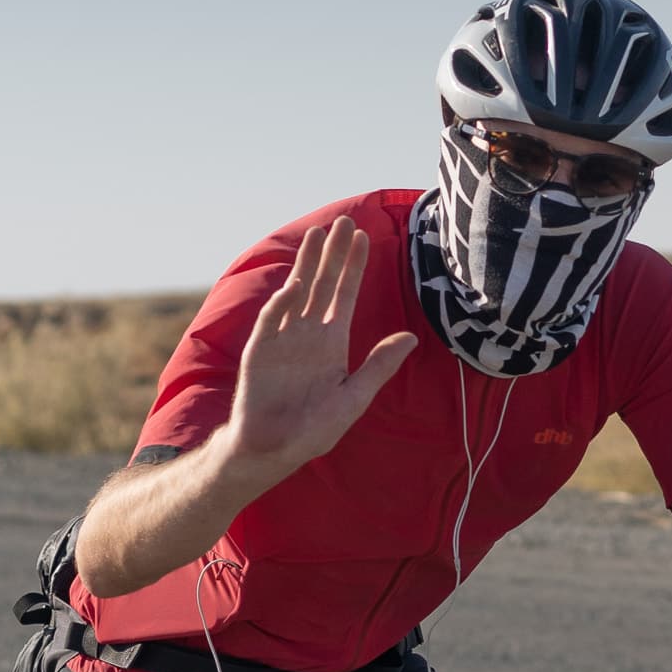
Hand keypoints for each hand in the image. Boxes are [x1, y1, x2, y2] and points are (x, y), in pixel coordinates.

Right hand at [221, 216, 415, 470]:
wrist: (274, 450)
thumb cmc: (314, 430)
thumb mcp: (355, 397)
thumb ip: (379, 366)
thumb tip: (411, 337)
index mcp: (332, 342)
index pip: (345, 295)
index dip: (353, 267)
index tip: (362, 237)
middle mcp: (308, 334)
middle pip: (323, 285)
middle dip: (333, 254)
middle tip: (343, 221)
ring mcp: (283, 339)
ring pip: (297, 292)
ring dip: (307, 264)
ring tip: (317, 234)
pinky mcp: (260, 350)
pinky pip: (272, 320)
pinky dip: (283, 302)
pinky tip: (298, 285)